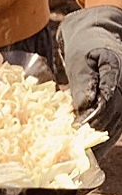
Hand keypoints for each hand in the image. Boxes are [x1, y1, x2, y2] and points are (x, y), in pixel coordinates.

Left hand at [57, 6, 121, 154]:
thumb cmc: (86, 46)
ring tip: (84, 160)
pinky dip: (102, 141)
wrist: (99, 34)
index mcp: (116, 70)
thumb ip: (83, 81)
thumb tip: (85, 106)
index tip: (78, 130)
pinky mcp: (120, 105)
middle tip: (77, 153)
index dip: (93, 117)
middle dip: (96, 135)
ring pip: (116, 124)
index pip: (108, 99)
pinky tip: (91, 155)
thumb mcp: (80, 59)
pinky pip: (114, 126)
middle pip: (113, 116)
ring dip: (100, 143)